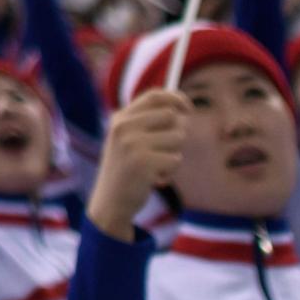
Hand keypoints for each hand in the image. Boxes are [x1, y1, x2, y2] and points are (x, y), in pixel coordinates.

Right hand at [90, 88, 186, 240]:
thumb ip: (149, 123)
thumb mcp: (128, 140)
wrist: (110, 203)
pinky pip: (176, 159)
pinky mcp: (144, 163)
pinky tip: (155, 178)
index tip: (189, 108)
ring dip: (174, 153)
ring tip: (157, 166)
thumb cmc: (126, 170)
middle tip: (166, 151)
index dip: (176, 98)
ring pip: (178, 137)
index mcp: (120, 118)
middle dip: (178, 132)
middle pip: (171, 116)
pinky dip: (171, 170)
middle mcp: (124, 127)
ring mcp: (133, 144)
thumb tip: (183, 112)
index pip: (155, 96)